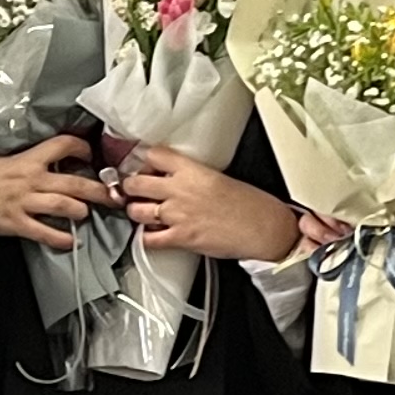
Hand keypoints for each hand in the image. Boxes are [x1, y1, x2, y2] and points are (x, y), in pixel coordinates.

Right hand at [0, 138, 115, 250]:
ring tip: (85, 214)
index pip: (63, 145)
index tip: (91, 156)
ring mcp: (23, 202)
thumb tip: (54, 168)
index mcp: (27, 159)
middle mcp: (30, 179)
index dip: (82, 149)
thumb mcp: (5, 161)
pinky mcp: (15, 223)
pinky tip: (70, 241)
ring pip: (65, 205)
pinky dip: (61, 238)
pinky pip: (45, 232)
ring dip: (81, 211)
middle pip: (74, 182)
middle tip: (112, 195)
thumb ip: (30, 164)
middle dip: (98, 190)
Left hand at [117, 146, 303, 264]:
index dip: (145, 162)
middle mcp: (180, 190)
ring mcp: (177, 215)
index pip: (153, 154)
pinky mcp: (180, 238)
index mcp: (192, 170)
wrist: (263, 228)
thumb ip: (193, 176)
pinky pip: (148, 240)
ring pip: (135, 211)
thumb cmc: (250, 205)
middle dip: (131, 188)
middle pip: (135, 184)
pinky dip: (145, 239)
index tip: (145, 167)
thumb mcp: (219, 177)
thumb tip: (176, 180)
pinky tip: (151, 235)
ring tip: (142, 213)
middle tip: (134, 191)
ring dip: (135, 213)